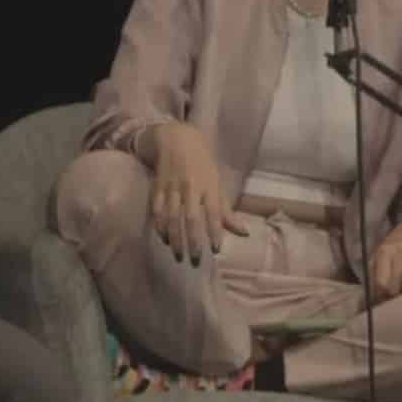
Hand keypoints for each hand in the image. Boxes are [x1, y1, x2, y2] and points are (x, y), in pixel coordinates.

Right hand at [144, 122, 248, 265]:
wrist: (179, 141)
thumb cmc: (204, 167)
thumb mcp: (218, 185)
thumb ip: (227, 211)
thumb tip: (244, 233)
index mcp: (209, 187)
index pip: (214, 213)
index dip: (215, 232)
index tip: (216, 250)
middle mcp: (191, 188)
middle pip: (192, 218)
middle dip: (193, 240)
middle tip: (194, 260)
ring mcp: (172, 188)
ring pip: (173, 216)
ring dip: (175, 237)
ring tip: (178, 255)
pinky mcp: (157, 187)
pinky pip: (157, 210)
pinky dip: (160, 225)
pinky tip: (164, 238)